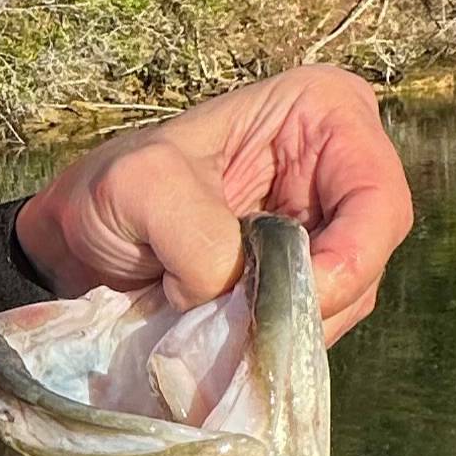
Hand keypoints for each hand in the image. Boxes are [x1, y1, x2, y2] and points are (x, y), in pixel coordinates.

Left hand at [12, 66, 413, 343]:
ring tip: (213, 324)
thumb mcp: (140, 187)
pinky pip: (309, 327)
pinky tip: (223, 339)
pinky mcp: (301, 282)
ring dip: (281, 328)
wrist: (77, 242)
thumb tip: (234, 291)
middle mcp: (341, 169)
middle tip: (238, 324)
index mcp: (324, 113)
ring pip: (344, 303)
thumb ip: (197, 234)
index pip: (379, 200)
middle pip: (369, 259)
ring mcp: (327, 231)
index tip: (283, 299)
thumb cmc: (108, 192)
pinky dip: (269, 342)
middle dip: (306, 302)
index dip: (346, 262)